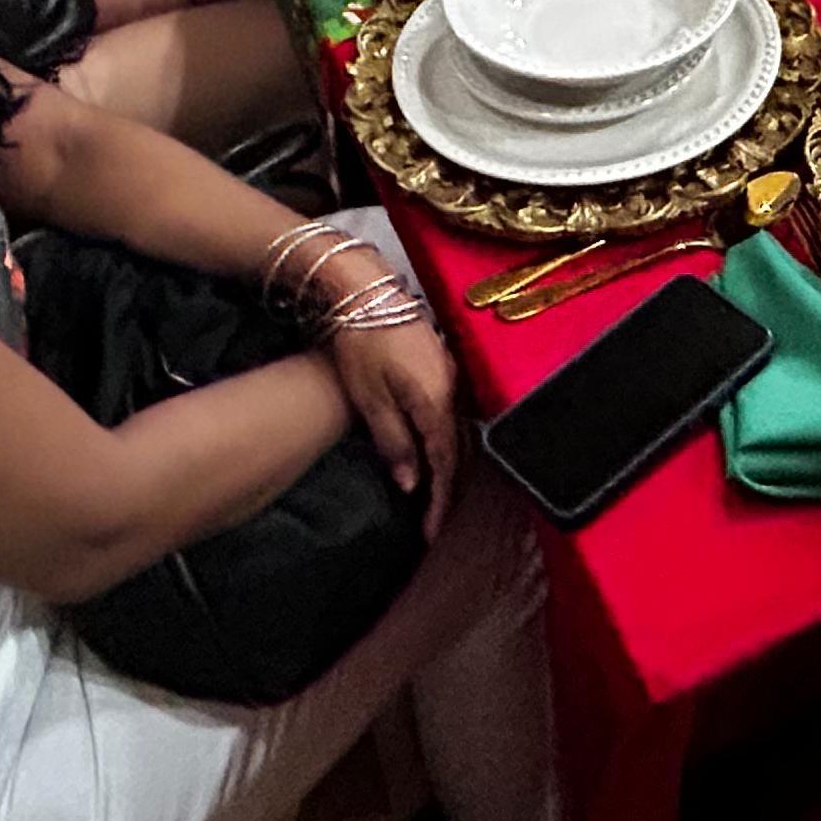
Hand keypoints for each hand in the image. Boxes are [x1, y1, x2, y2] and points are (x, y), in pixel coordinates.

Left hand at [324, 293, 462, 534]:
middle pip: (459, 450)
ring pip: (459, 431)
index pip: (445, 464)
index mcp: (437, 401)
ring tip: (435, 492)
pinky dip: (446, 439)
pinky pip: (453, 412)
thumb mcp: (370, 397)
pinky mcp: (442, 362)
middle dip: (448, 488)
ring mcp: (450, 373)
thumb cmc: (362, 341)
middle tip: (433, 520)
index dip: (440, 501)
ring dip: (449, 464)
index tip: (431, 532)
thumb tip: (410, 483)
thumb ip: (394, 442)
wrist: (364, 289)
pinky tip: (434, 448)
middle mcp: (453, 388)